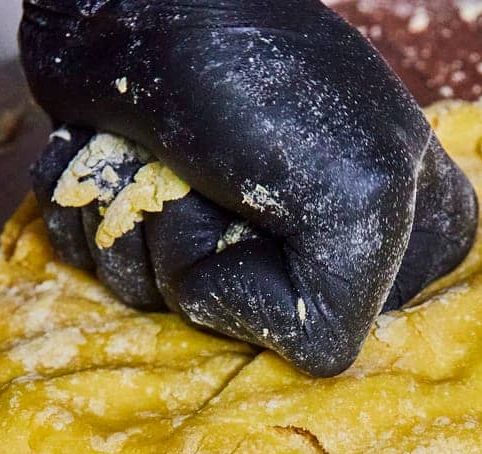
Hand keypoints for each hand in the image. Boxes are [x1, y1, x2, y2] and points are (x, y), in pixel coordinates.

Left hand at [20, 0, 477, 376]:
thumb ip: (345, 311)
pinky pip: (101, 265)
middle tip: (188, 179)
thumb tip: (279, 345)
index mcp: (398, 239)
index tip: (262, 215)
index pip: (321, 341)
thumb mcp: (359, 197)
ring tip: (140, 155)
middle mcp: (320, 241)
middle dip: (183, 259)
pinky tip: (98, 156)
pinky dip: (82, 215)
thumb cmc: (250, 79)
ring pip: (155, 302)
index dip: (267, 291)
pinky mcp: (153, 203)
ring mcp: (231, 224)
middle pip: (228, 329)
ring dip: (125, 229)